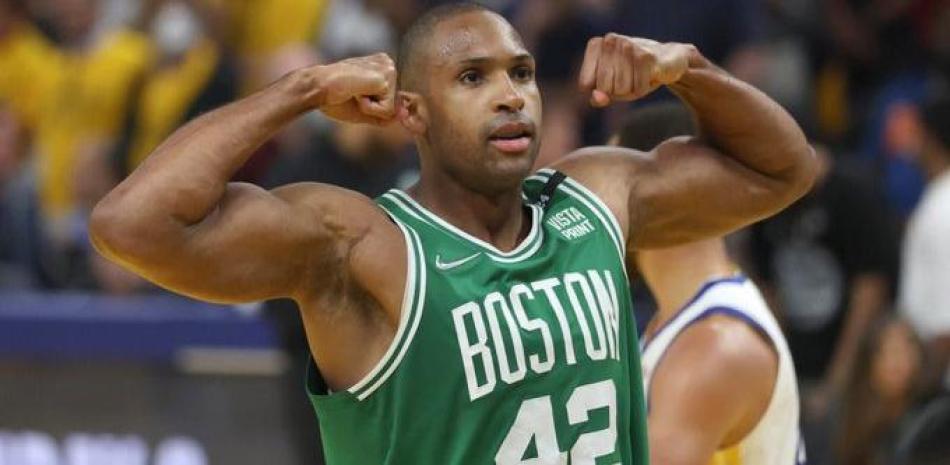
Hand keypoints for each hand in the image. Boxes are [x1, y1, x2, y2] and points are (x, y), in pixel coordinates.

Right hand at [317, 53, 397, 124]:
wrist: (318, 88)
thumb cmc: (335, 98)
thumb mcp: (365, 111)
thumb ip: (386, 116)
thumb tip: (404, 115)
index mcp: (382, 67)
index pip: (390, 102)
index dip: (372, 108)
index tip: (354, 95)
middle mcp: (388, 64)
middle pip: (392, 106)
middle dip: (372, 109)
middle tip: (353, 94)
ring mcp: (388, 69)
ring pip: (391, 109)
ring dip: (370, 108)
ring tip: (354, 93)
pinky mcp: (385, 78)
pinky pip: (386, 110)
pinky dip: (369, 108)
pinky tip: (356, 93)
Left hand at [578, 34, 692, 106]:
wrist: (670, 60)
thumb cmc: (635, 75)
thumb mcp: (612, 88)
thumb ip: (598, 97)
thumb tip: (597, 98)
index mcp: (596, 45)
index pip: (585, 84)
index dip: (601, 91)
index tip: (614, 78)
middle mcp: (610, 40)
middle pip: (603, 87)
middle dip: (618, 91)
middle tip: (631, 77)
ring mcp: (628, 46)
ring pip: (620, 89)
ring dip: (633, 89)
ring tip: (641, 75)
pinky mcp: (645, 55)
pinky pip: (637, 89)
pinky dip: (644, 88)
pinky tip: (651, 75)